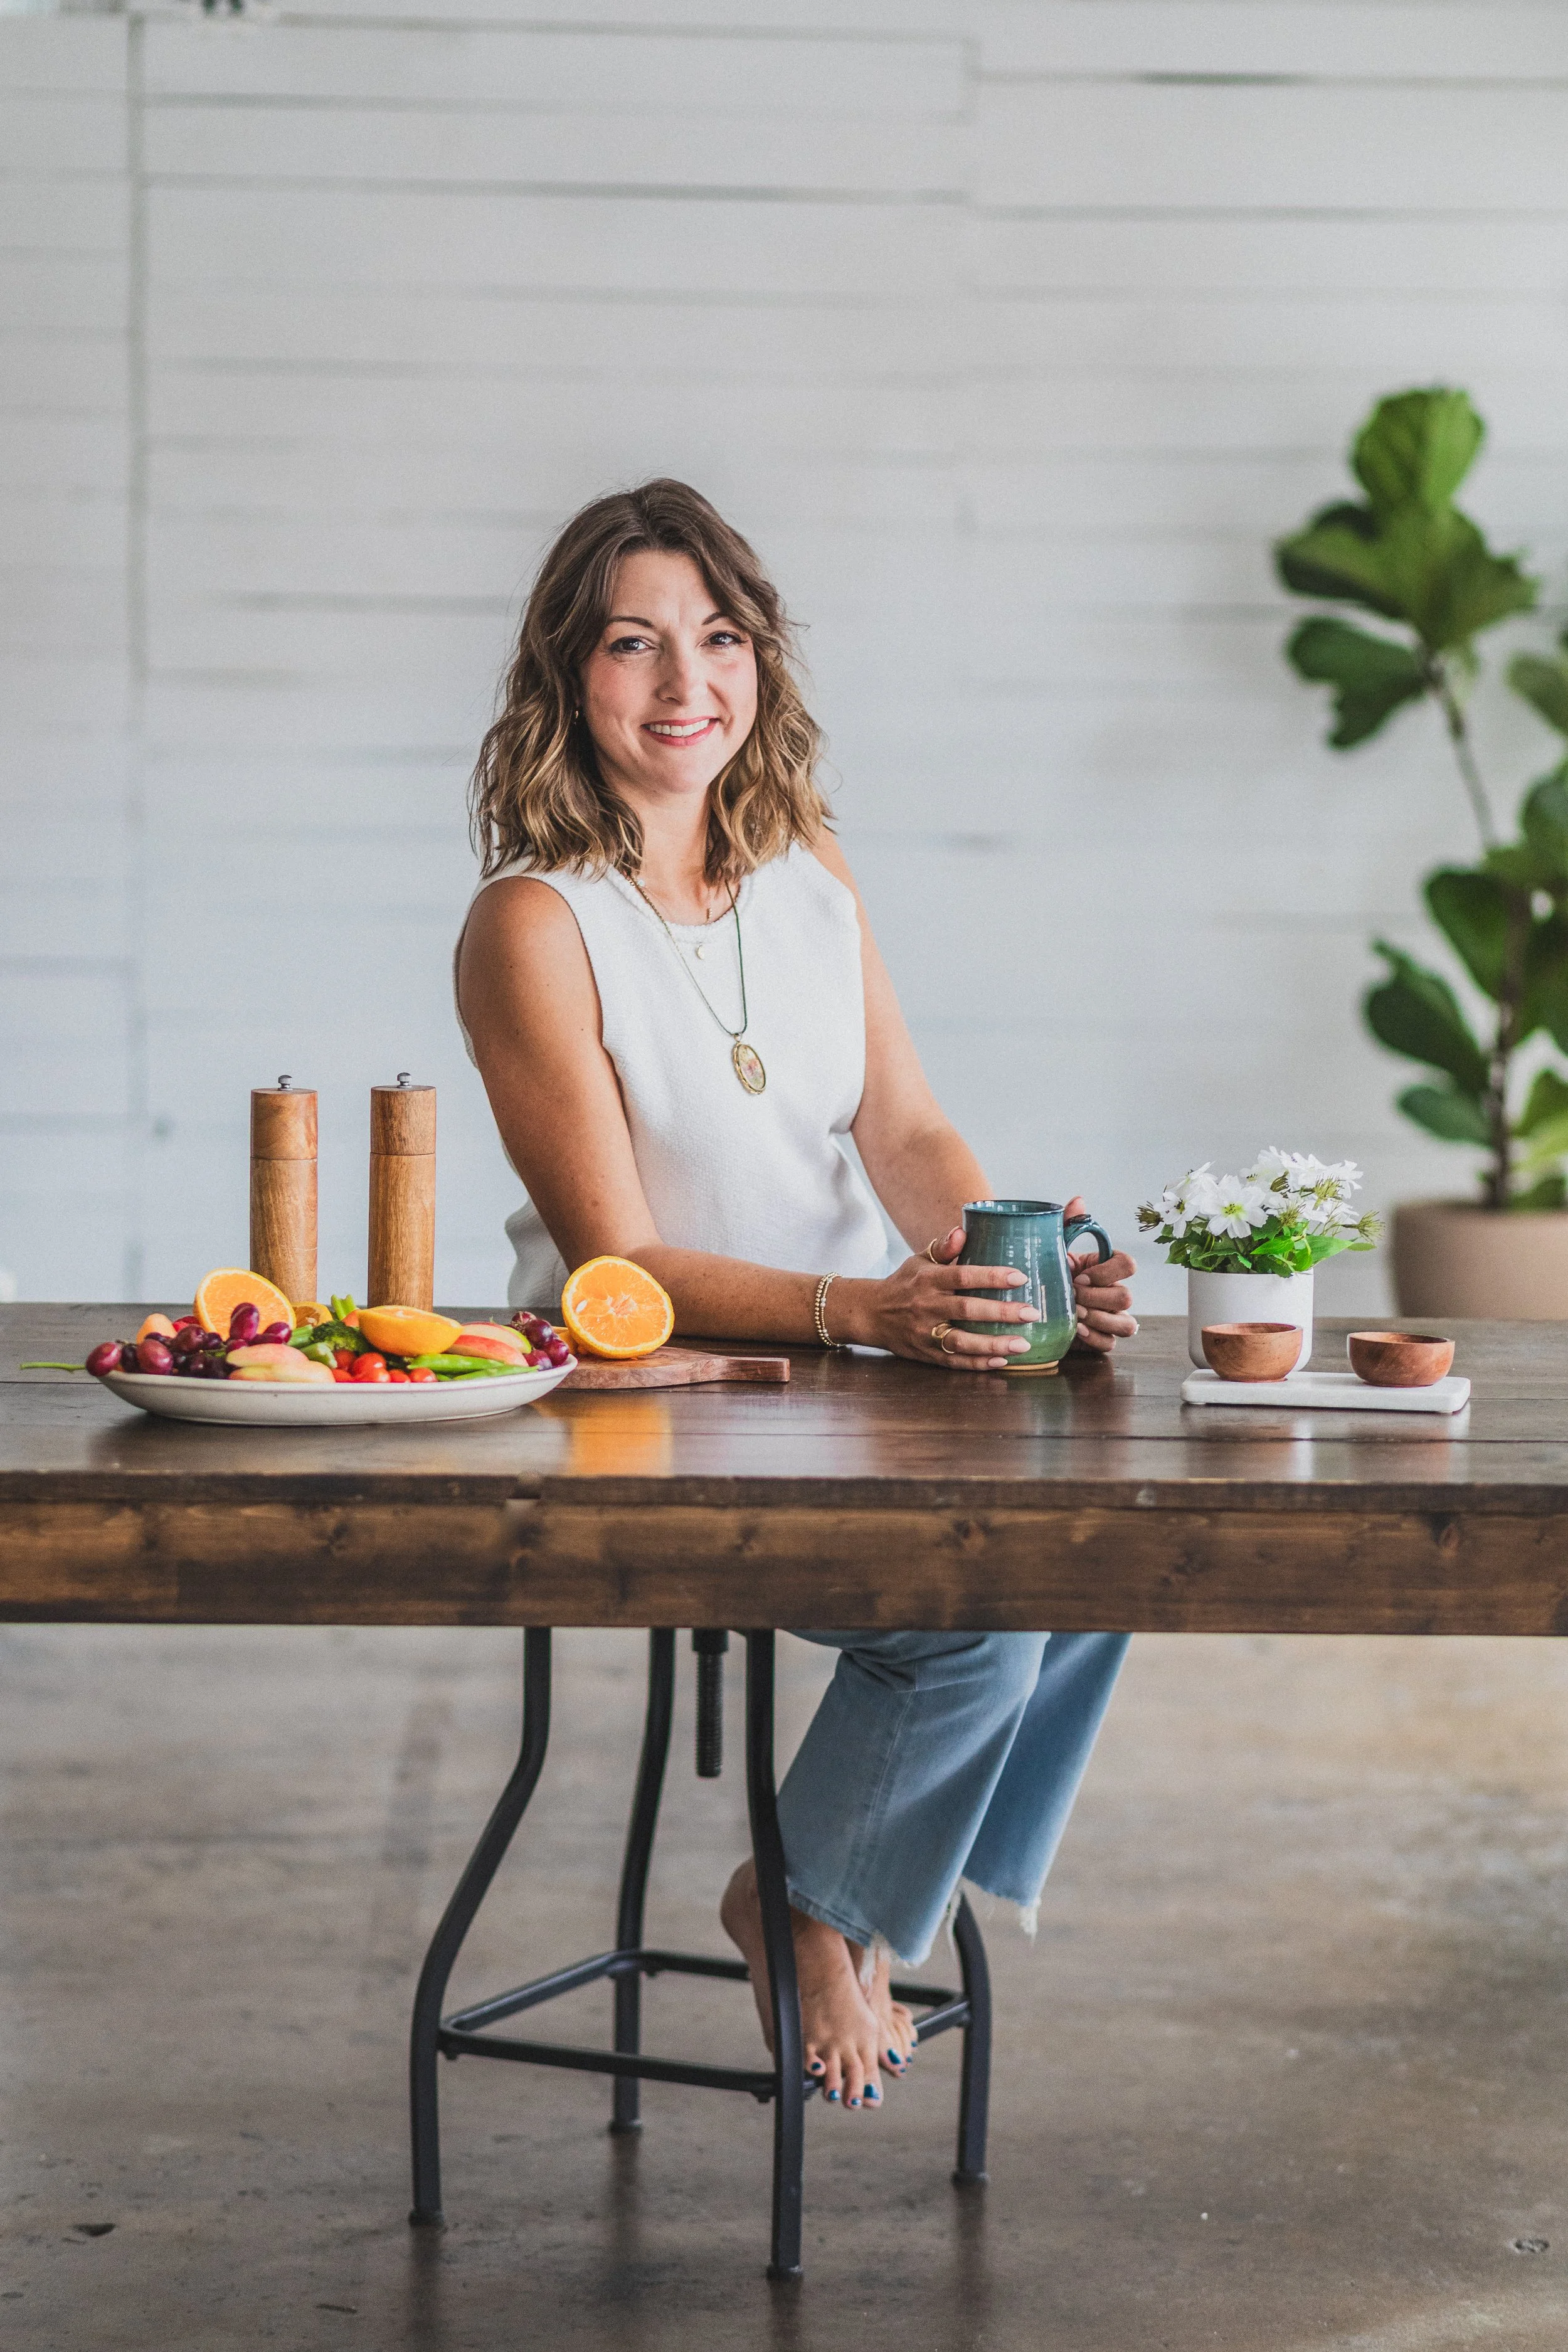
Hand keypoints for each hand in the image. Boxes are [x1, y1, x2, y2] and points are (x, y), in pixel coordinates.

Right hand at [846, 1229, 1042, 1372]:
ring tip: (1024, 1344)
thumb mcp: (918, 1260)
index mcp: (928, 1280)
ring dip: (994, 1344)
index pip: (962, 1276)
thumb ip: (943, 1248)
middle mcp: (926, 1306)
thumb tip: (963, 1230)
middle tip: (1031, 1313)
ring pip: (961, 1341)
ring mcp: (925, 1333)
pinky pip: (954, 1361)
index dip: (991, 1276)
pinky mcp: (925, 1354)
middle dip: (1001, 1312)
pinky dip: (977, 1363)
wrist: (870, 1314)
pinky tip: (1001, 1360)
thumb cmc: (903, 1283)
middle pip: (967, 1310)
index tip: (1020, 1277)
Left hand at [1062, 1193, 1137, 1355]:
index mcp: (1109, 1268)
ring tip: (1073, 1314)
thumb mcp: (1055, 1247)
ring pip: (1125, 1324)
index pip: (1129, 1265)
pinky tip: (1076, 1331)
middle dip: (1097, 1298)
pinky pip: (1110, 1343)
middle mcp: (1116, 1292)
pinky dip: (1094, 1338)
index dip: (1107, 1272)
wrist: (1036, 1301)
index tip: (1079, 1275)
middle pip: (1126, 1297)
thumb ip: (1069, 1224)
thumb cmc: (1051, 1272)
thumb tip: (1077, 1200)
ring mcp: (1112, 1318)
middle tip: (1071, 1297)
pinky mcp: (1102, 1338)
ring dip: (1098, 1319)